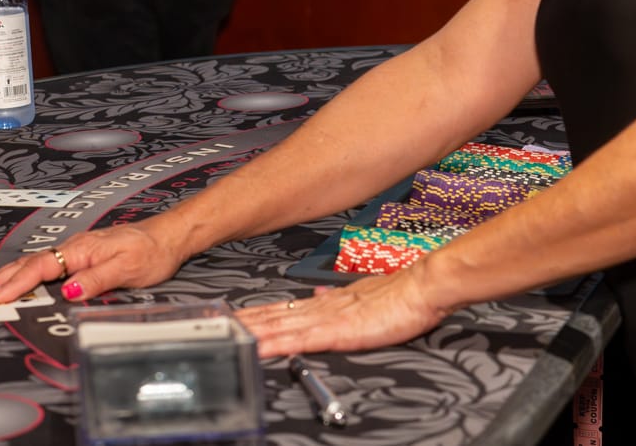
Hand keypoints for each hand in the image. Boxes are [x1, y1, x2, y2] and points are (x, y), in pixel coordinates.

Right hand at [0, 219, 183, 304]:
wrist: (166, 237)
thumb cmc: (149, 252)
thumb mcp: (126, 270)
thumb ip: (96, 280)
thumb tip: (67, 291)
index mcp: (80, 250)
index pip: (39, 269)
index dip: (14, 285)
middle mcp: (72, 248)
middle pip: (27, 265)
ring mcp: (73, 250)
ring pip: (31, 264)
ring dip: (5, 276)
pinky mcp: (78, 255)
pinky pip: (42, 265)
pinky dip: (22, 273)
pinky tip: (14, 279)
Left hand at [232, 264, 449, 357]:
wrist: (421, 288)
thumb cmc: (400, 295)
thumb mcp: (362, 296)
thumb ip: (336, 298)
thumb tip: (317, 296)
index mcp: (325, 302)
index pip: (281, 309)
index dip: (255, 314)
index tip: (232, 317)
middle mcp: (320, 307)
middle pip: (272, 317)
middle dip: (243, 323)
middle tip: (214, 327)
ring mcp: (327, 319)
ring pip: (279, 326)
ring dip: (252, 332)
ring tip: (227, 337)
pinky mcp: (338, 331)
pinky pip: (301, 340)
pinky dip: (278, 344)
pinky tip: (261, 348)